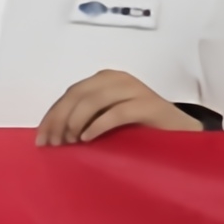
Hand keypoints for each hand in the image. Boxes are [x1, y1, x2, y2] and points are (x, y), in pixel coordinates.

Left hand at [39, 72, 202, 144]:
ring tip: (71, 142)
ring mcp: (135, 89)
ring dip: (76, 122)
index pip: (70, 94)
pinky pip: (116, 113)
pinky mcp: (149, 105)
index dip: (52, 116)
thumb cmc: (141, 129)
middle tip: (54, 144)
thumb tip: (51, 134)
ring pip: (94, 100)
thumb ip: (84, 118)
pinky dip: (98, 126)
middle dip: (60, 120)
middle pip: (77, 94)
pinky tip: (88, 139)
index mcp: (105, 79)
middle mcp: (118, 79)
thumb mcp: (107, 119)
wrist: (182, 133)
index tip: (41, 140)